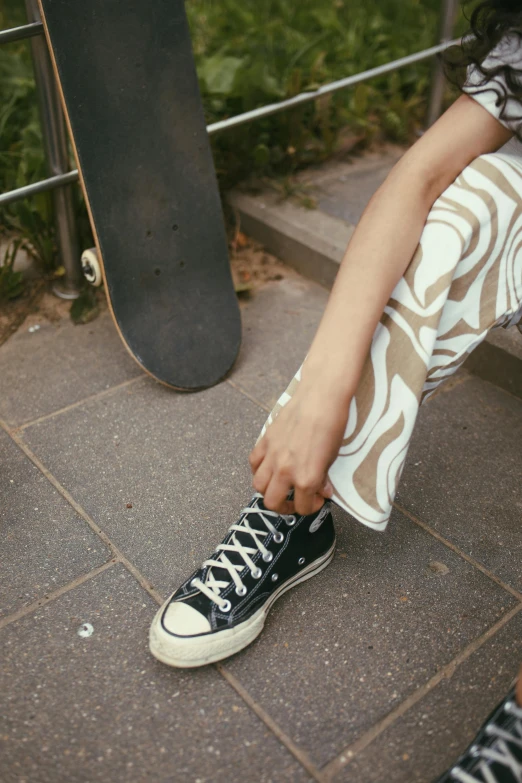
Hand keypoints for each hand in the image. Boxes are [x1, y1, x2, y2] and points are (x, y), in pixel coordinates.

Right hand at [249, 384, 349, 515]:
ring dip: (268, 490)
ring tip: (280, 486)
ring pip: (258, 486)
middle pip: (272, 503)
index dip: (312, 507)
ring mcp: (272, 456)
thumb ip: (323, 478)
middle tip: (295, 501)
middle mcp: (286, 471)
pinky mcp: (265, 441)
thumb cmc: (332, 425)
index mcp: (307, 479)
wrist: (320, 398)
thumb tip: (322, 490)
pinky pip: (254, 463)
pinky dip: (259, 469)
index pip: (303, 507)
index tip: (317, 500)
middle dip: (284, 507)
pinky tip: (270, 467)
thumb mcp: (332, 458)